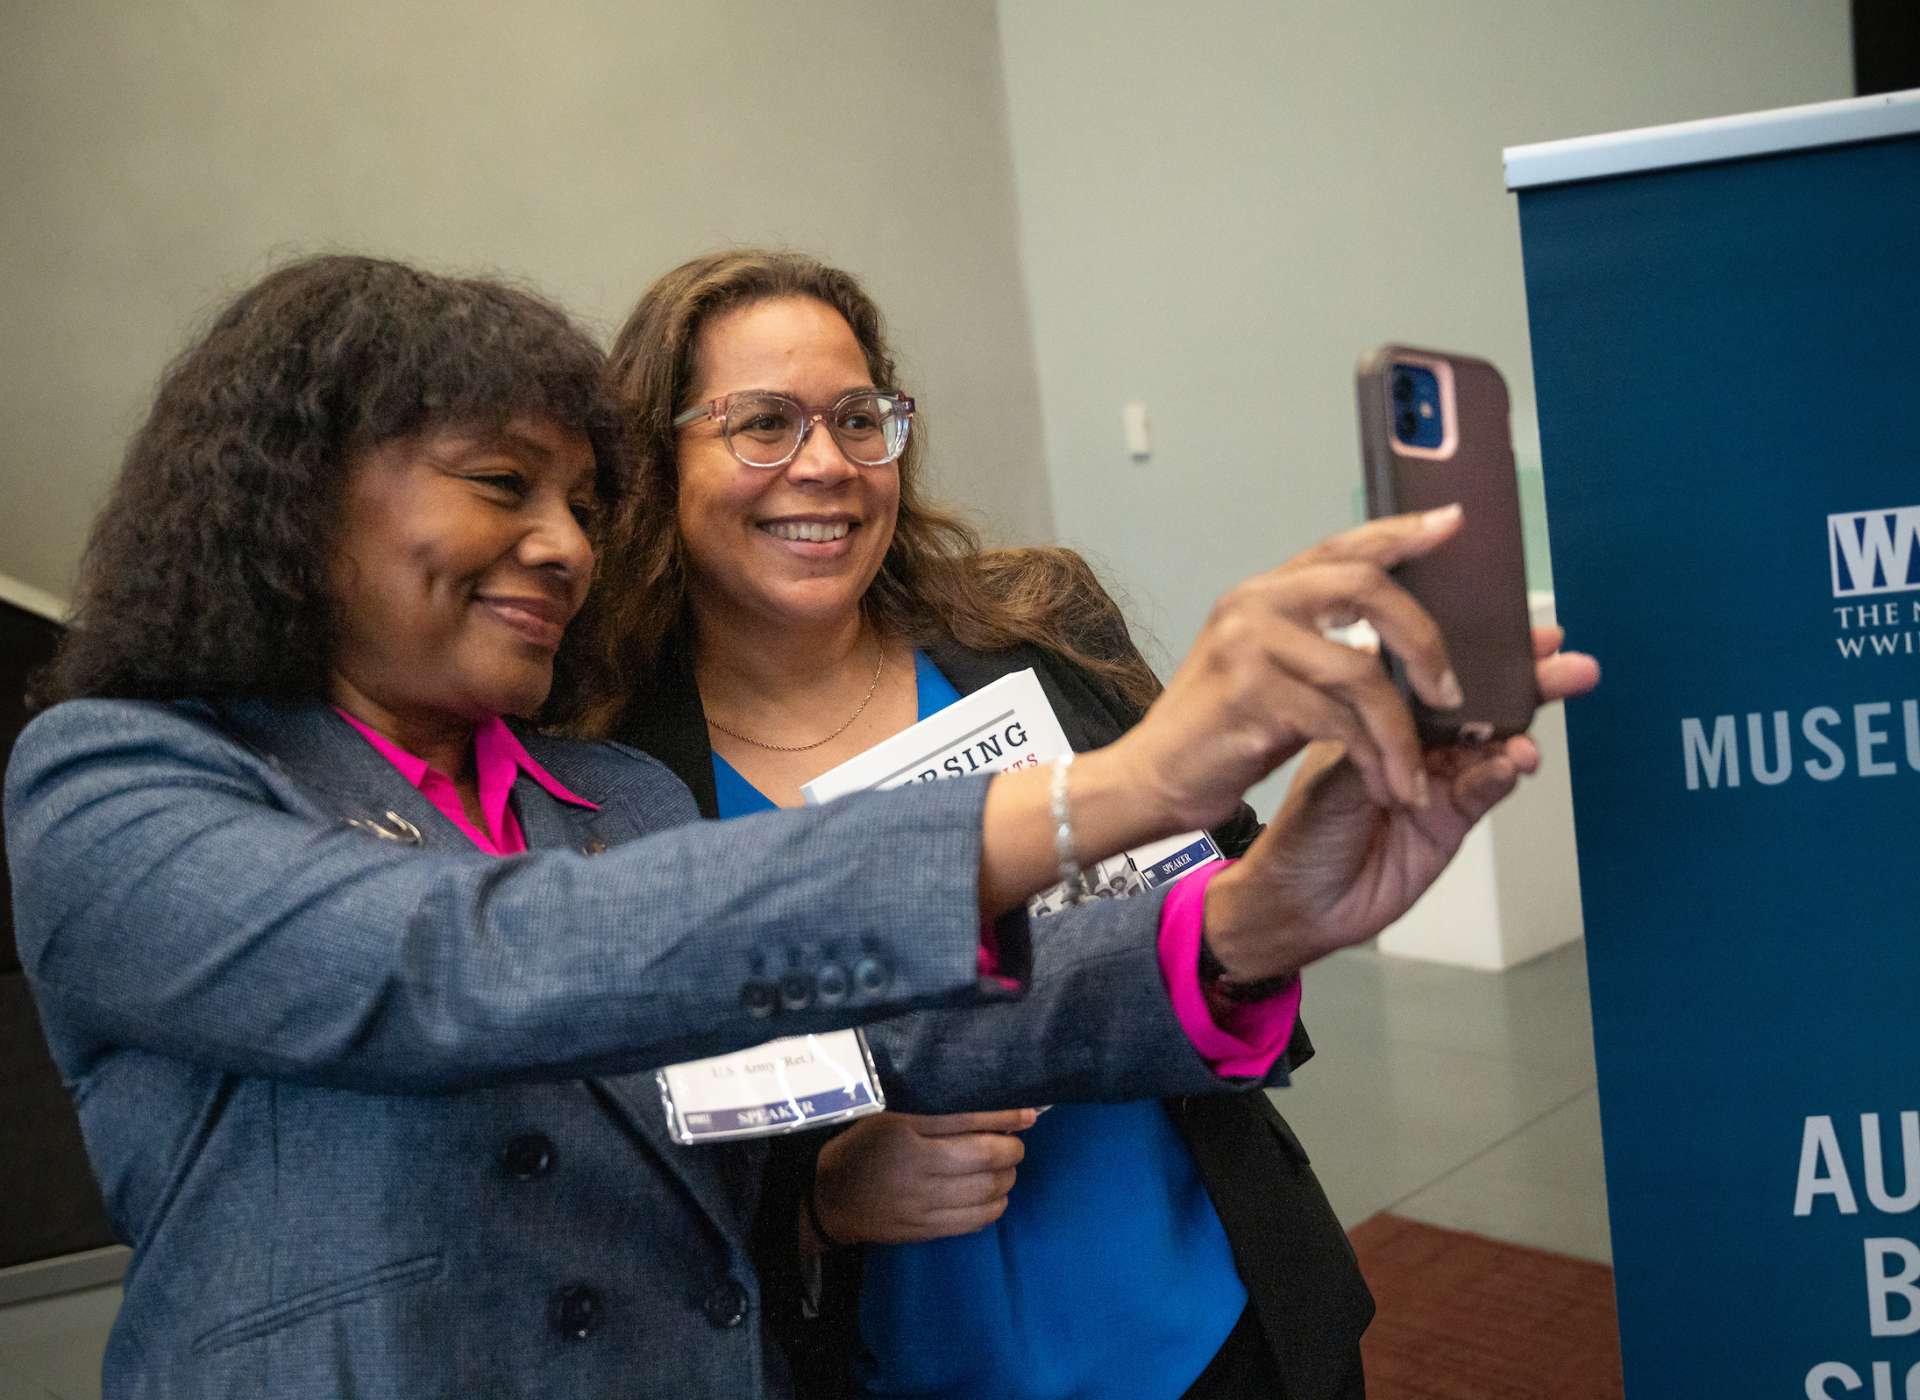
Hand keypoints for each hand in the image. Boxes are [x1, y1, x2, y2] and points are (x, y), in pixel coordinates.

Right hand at [810, 1109, 1036, 1247]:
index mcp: (904, 1128)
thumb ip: (934, 1109)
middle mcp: (915, 1165)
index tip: (1029, 1113)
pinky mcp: (925, 1230)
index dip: (1005, 1117)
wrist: (830, 1199)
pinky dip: (994, 1206)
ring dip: (1007, 1178)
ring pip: (987, 1191)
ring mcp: (921, 1203)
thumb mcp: (887, 1114)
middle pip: (985, 1158)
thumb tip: (989, 1105)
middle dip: (1011, 1150)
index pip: (967, 1119)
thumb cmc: (863, 1146)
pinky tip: (993, 1196)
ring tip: (1004, 1169)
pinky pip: (975, 1220)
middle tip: (1013, 1144)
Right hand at [1093, 507, 1469, 834]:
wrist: (1153, 779)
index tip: (1452, 521)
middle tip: (1450, 692)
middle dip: (1424, 641)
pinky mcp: (1250, 695)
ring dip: (1401, 732)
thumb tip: (1393, 642)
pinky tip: (1385, 785)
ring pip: (1362, 672)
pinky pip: (1340, 721)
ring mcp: (1249, 645)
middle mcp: (1254, 604)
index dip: (1400, 533)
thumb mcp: (1272, 673)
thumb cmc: (1221, 733)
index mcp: (1262, 593)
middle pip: (1367, 588)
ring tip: (1416, 773)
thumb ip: (1322, 647)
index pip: (1342, 547)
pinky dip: (1373, 758)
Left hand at [1203, 625, 1600, 978]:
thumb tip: (1427, 682)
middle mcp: (1417, 746)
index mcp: (1383, 718)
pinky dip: (1500, 774)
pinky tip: (1510, 762)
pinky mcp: (1451, 823)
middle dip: (1527, 682)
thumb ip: (1388, 728)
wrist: (1296, 902)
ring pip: (1493, 745)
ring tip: (1537, 719)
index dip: (1476, 649)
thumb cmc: (1302, 830)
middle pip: (1480, 705)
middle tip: (1567, 663)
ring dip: (1521, 729)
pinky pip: (1485, 791)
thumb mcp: (1336, 764)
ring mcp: (1439, 784)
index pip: (1436, 674)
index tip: (1516, 626)